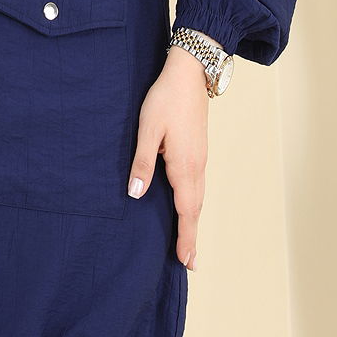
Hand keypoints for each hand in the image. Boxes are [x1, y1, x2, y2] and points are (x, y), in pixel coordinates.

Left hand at [126, 45, 209, 271]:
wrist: (189, 73)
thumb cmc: (165, 98)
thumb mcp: (147, 129)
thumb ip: (142, 162)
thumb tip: (136, 194)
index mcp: (184, 165)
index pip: (186, 210)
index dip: (186, 236)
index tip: (186, 261)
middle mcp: (197, 165)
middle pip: (195, 208)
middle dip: (191, 235)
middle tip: (188, 262)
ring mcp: (201, 157)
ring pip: (199, 196)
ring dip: (193, 220)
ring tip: (188, 241)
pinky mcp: (199, 149)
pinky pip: (198, 184)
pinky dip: (194, 202)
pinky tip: (188, 203)